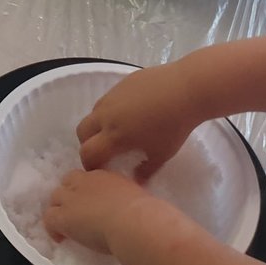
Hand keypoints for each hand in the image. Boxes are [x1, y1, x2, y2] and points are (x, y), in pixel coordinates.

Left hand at [43, 168, 158, 251]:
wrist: (134, 223)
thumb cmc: (143, 213)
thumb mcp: (136, 197)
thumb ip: (127, 197)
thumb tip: (131, 205)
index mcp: (104, 176)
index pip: (87, 177)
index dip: (85, 189)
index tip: (91, 202)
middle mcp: (84, 182)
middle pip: (67, 182)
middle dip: (69, 195)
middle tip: (76, 212)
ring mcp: (71, 199)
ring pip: (55, 198)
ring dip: (59, 209)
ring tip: (67, 225)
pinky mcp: (63, 217)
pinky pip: (49, 219)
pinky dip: (52, 228)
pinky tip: (61, 239)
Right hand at [76, 62, 201, 177]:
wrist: (184, 90)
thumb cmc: (173, 126)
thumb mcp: (162, 154)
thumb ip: (146, 170)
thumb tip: (136, 181)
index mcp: (114, 136)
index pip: (87, 153)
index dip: (89, 164)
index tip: (100, 170)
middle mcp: (106, 115)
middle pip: (81, 131)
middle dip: (88, 143)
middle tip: (104, 151)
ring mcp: (111, 96)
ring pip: (93, 113)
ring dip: (98, 125)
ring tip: (118, 130)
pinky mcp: (119, 84)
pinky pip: (107, 99)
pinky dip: (110, 110)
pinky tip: (131, 112)